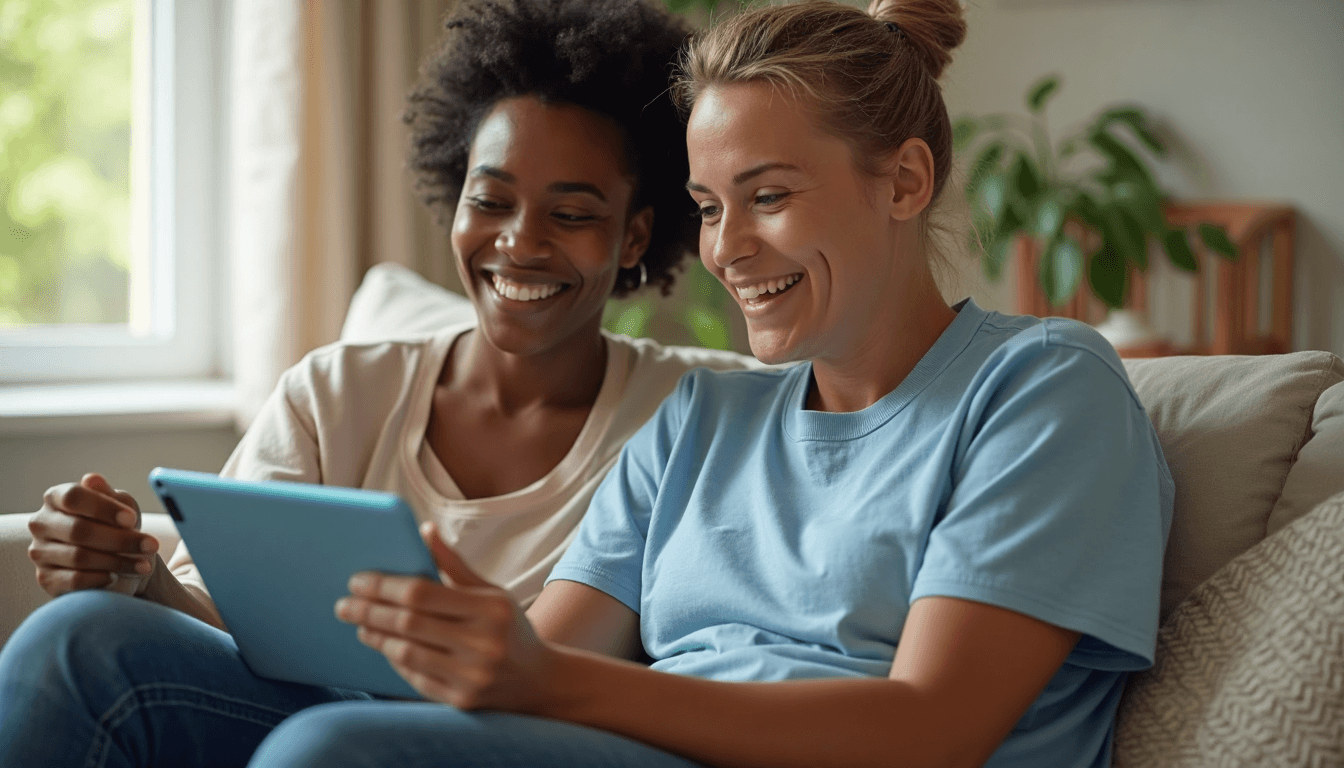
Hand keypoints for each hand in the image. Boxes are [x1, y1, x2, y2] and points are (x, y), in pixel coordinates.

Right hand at [29, 473, 158, 597]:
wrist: (115, 560)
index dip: (103, 508)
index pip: (74, 497)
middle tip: (151, 546)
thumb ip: (110, 495)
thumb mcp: (121, 508)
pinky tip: (116, 576)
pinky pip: (74, 580)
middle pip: (79, 530)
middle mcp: (42, 523)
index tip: (131, 520)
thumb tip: (93, 480)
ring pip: (79, 557)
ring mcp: (40, 552)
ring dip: (118, 561)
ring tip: (144, 565)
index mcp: (57, 498)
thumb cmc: (117, 526)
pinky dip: (100, 578)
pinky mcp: (46, 578)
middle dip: (121, 539)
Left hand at [335, 521, 556, 710]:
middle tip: (344, 604)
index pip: (421, 593)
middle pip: (407, 623)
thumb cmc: (508, 627)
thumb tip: (422, 531)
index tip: (357, 580)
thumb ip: (454, 564)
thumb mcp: (490, 591)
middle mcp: (482, 643)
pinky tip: (383, 645)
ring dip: (375, 637)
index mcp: (489, 608)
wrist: (539, 681)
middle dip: (368, 611)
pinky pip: (414, 678)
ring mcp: (471, 676)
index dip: (383, 586)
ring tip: (360, 624)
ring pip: (405, 653)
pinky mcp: (461, 702)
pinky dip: (393, 659)